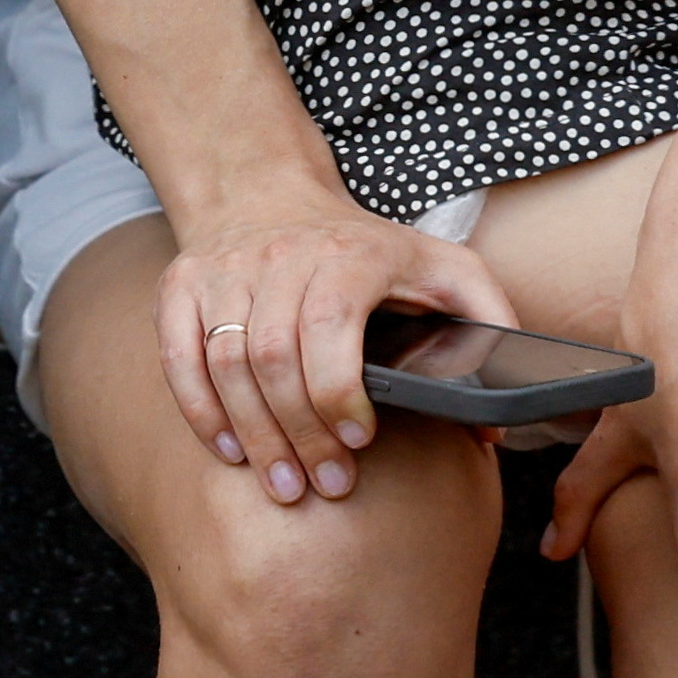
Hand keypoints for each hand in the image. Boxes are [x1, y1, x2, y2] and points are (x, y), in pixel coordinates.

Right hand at [151, 177, 522, 503]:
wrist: (267, 192)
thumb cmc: (366, 247)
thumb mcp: (444, 267)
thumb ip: (486, 327)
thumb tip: (498, 420)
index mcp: (349, 252)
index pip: (329, 323)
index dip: (338, 391)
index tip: (361, 441)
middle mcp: (279, 254)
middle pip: (273, 356)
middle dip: (300, 432)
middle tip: (325, 486)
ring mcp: (223, 269)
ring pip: (225, 362)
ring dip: (254, 434)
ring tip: (283, 484)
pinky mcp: (182, 284)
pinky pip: (179, 356)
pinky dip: (200, 409)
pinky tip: (229, 449)